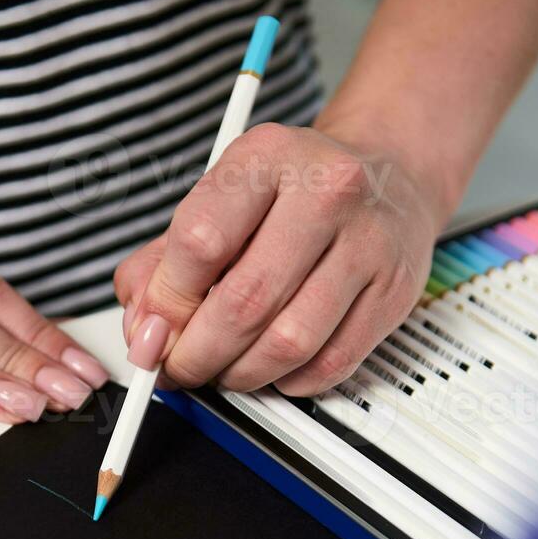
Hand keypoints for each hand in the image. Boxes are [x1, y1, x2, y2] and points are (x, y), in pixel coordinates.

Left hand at [113, 122, 445, 394]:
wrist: (389, 180)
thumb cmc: (291, 196)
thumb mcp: (219, 202)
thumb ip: (161, 265)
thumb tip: (143, 332)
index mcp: (267, 156)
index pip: (201, 241)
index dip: (166, 303)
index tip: (151, 333)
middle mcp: (327, 191)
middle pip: (246, 301)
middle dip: (197, 354)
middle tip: (179, 368)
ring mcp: (368, 243)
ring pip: (289, 342)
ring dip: (241, 374)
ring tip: (223, 370)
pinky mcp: (393, 292)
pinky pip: (331, 364)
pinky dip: (288, 382)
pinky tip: (271, 367)